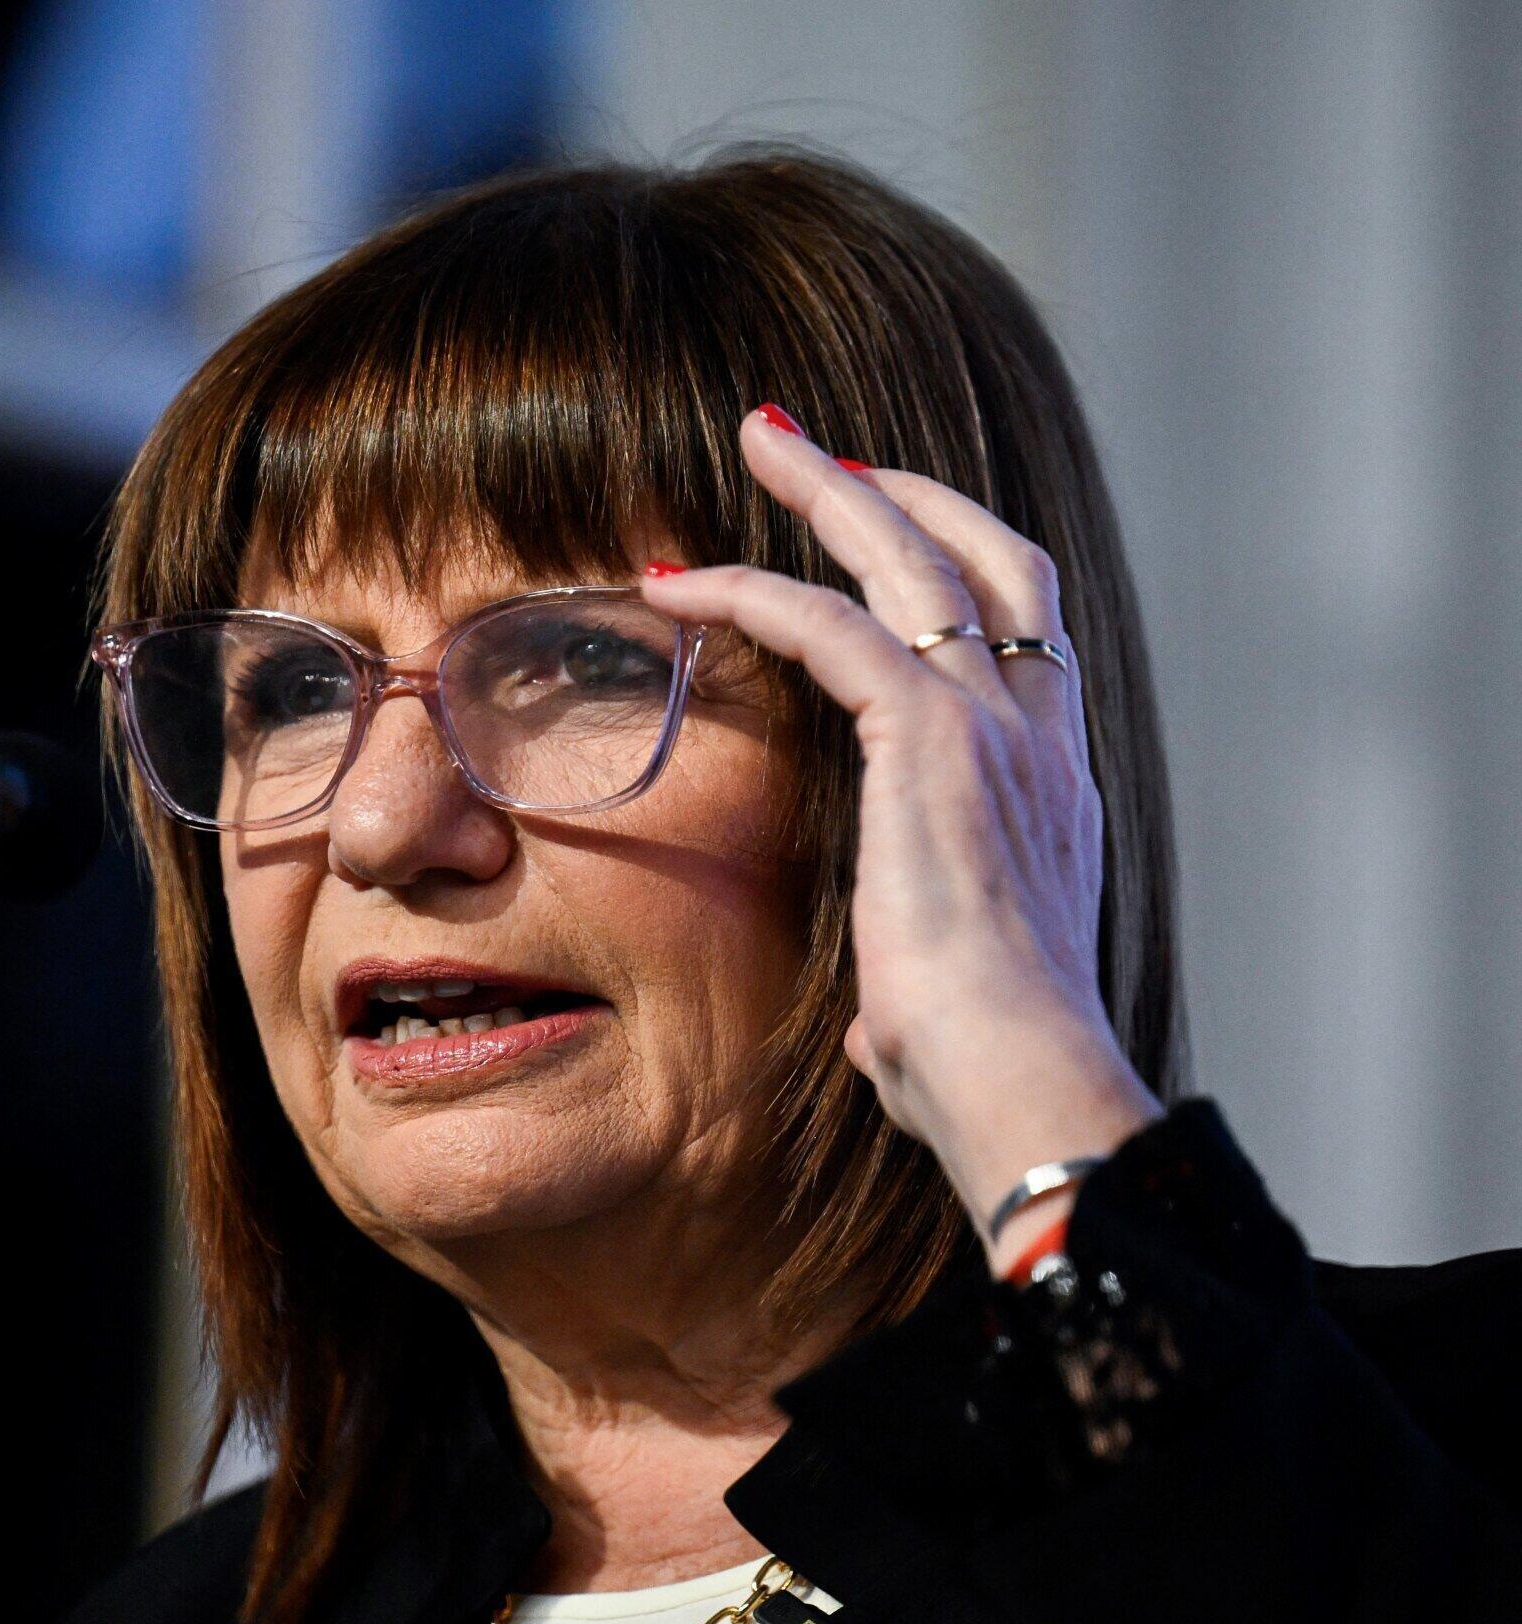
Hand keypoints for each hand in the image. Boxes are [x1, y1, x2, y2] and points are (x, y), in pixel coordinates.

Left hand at [639, 405, 1162, 1272]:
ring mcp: (994, 730)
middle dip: (900, 489)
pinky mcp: (931, 741)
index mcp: (1049, 789)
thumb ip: (916, 977)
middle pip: (987, 558)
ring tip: (761, 437)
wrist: (1021, 1084)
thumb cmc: (980, 1073)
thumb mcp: (947, 1001)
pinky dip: (752, 590)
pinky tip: (676, 585)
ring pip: (913, 559)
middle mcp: (1037, 739)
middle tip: (809, 443)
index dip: (953, 566)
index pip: (1020, 634)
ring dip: (831, 487)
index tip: (882, 533)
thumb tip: (880, 1026)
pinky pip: (830, 627)